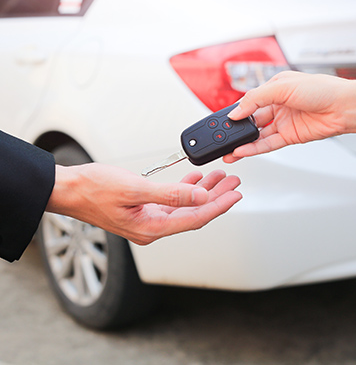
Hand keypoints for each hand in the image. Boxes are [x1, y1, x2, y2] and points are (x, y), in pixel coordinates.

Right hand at [47, 164, 241, 244]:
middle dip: (216, 197)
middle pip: (194, 213)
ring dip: (203, 191)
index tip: (236, 195)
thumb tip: (201, 197)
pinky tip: (195, 180)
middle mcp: (152, 227)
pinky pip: (171, 201)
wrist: (69, 190)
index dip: (219, 206)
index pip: (196, 218)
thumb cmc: (94, 189)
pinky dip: (185, 189)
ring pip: (185, 206)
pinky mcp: (143, 210)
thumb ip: (170, 194)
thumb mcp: (134, 189)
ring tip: (221, 178)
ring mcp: (147, 219)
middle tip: (234, 183)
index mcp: (152, 227)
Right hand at [223, 71, 352, 162]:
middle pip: (251, 120)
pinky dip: (254, 148)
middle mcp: (278, 105)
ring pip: (257, 135)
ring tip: (228, 150)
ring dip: (242, 143)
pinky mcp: (290, 137)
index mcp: (275, 88)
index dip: (236, 111)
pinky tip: (242, 152)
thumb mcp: (282, 86)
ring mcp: (284, 122)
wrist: (345, 107)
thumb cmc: (322, 89)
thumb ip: (256, 98)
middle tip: (222, 137)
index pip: (249, 101)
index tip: (223, 120)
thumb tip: (237, 111)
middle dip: (236, 129)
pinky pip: (268, 144)